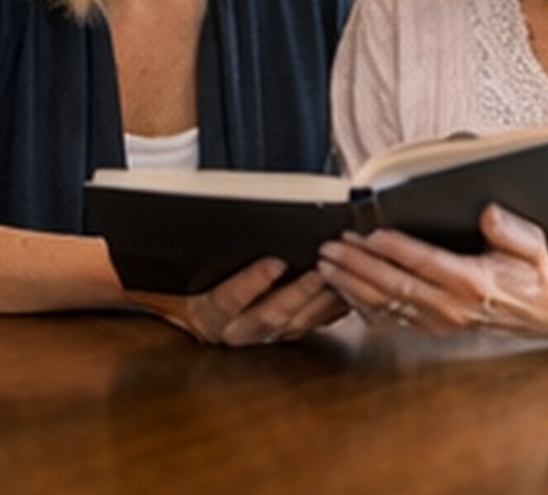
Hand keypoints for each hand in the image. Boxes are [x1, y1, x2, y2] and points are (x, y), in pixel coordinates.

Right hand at [128, 258, 347, 345]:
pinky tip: (351, 287)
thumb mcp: (197, 261)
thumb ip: (210, 246)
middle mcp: (237, 331)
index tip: (274, 263)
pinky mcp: (289, 334)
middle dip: (300, 291)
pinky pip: (317, 324)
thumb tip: (218, 211)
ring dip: (323, 298)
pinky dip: (335, 306)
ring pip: (299, 323)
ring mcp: (265, 336)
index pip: (228, 300)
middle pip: (271, 315)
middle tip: (322, 266)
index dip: (251, 283)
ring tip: (343, 273)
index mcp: (210, 312)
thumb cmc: (197, 277)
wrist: (195, 306)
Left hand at [317, 204, 547, 336]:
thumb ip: (510, 230)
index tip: (369, 233)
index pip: (425, 262)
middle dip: (358, 265)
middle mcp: (451, 306)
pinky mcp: (430, 327)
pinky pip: (388, 317)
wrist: (539, 312)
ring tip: (327, 266)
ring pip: (385, 304)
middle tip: (332, 247)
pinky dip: (361, 304)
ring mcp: (438, 321)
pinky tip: (343, 289)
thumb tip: (488, 213)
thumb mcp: (531, 245)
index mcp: (473, 282)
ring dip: (351, 284)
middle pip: (394, 285)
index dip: (394, 248)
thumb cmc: (530, 273)